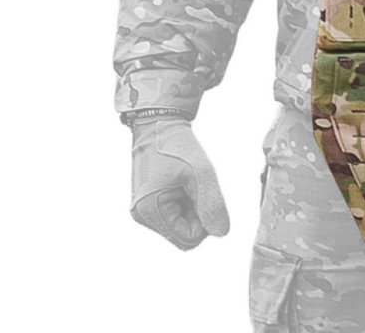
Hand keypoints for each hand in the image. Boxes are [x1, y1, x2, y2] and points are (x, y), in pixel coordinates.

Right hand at [129, 118, 229, 249]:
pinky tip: (184, 182)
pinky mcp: (148, 202)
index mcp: (150, 211)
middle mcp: (142, 215)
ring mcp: (143, 209)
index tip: (208, 196)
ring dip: (192, 207)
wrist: (159, 124)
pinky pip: (173, 214)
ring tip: (190, 181)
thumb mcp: (202, 174)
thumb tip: (222, 233)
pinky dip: (185, 201)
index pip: (187, 239)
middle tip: (199, 186)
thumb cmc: (179, 147)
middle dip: (198, 215)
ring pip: (180, 224)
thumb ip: (212, 205)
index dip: (205, 224)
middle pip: (183, 234)